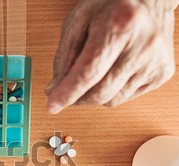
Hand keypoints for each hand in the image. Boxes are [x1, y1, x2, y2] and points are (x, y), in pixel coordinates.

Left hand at [46, 0, 177, 113]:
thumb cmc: (112, 5)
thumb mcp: (79, 20)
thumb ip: (64, 56)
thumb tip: (54, 90)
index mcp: (122, 24)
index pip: (89, 72)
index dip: (68, 93)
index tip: (52, 105)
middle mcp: (144, 44)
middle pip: (101, 92)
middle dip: (77, 98)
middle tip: (64, 93)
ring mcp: (156, 60)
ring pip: (112, 100)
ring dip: (92, 96)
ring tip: (90, 76)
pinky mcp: (163, 72)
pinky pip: (126, 97)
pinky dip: (110, 92)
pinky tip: (110, 73)